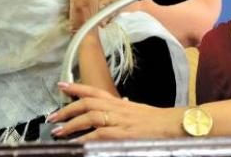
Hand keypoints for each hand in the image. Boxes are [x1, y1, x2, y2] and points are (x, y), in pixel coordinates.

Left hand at [46, 82, 179, 141]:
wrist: (179, 125)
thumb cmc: (161, 122)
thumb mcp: (139, 114)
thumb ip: (124, 113)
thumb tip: (114, 113)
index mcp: (121, 104)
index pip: (95, 91)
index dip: (76, 88)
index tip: (61, 85)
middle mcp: (118, 108)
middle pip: (87, 104)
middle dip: (67, 109)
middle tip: (51, 117)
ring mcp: (120, 121)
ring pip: (89, 117)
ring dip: (71, 124)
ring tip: (57, 131)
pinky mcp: (124, 134)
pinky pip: (99, 135)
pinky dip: (85, 138)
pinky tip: (75, 144)